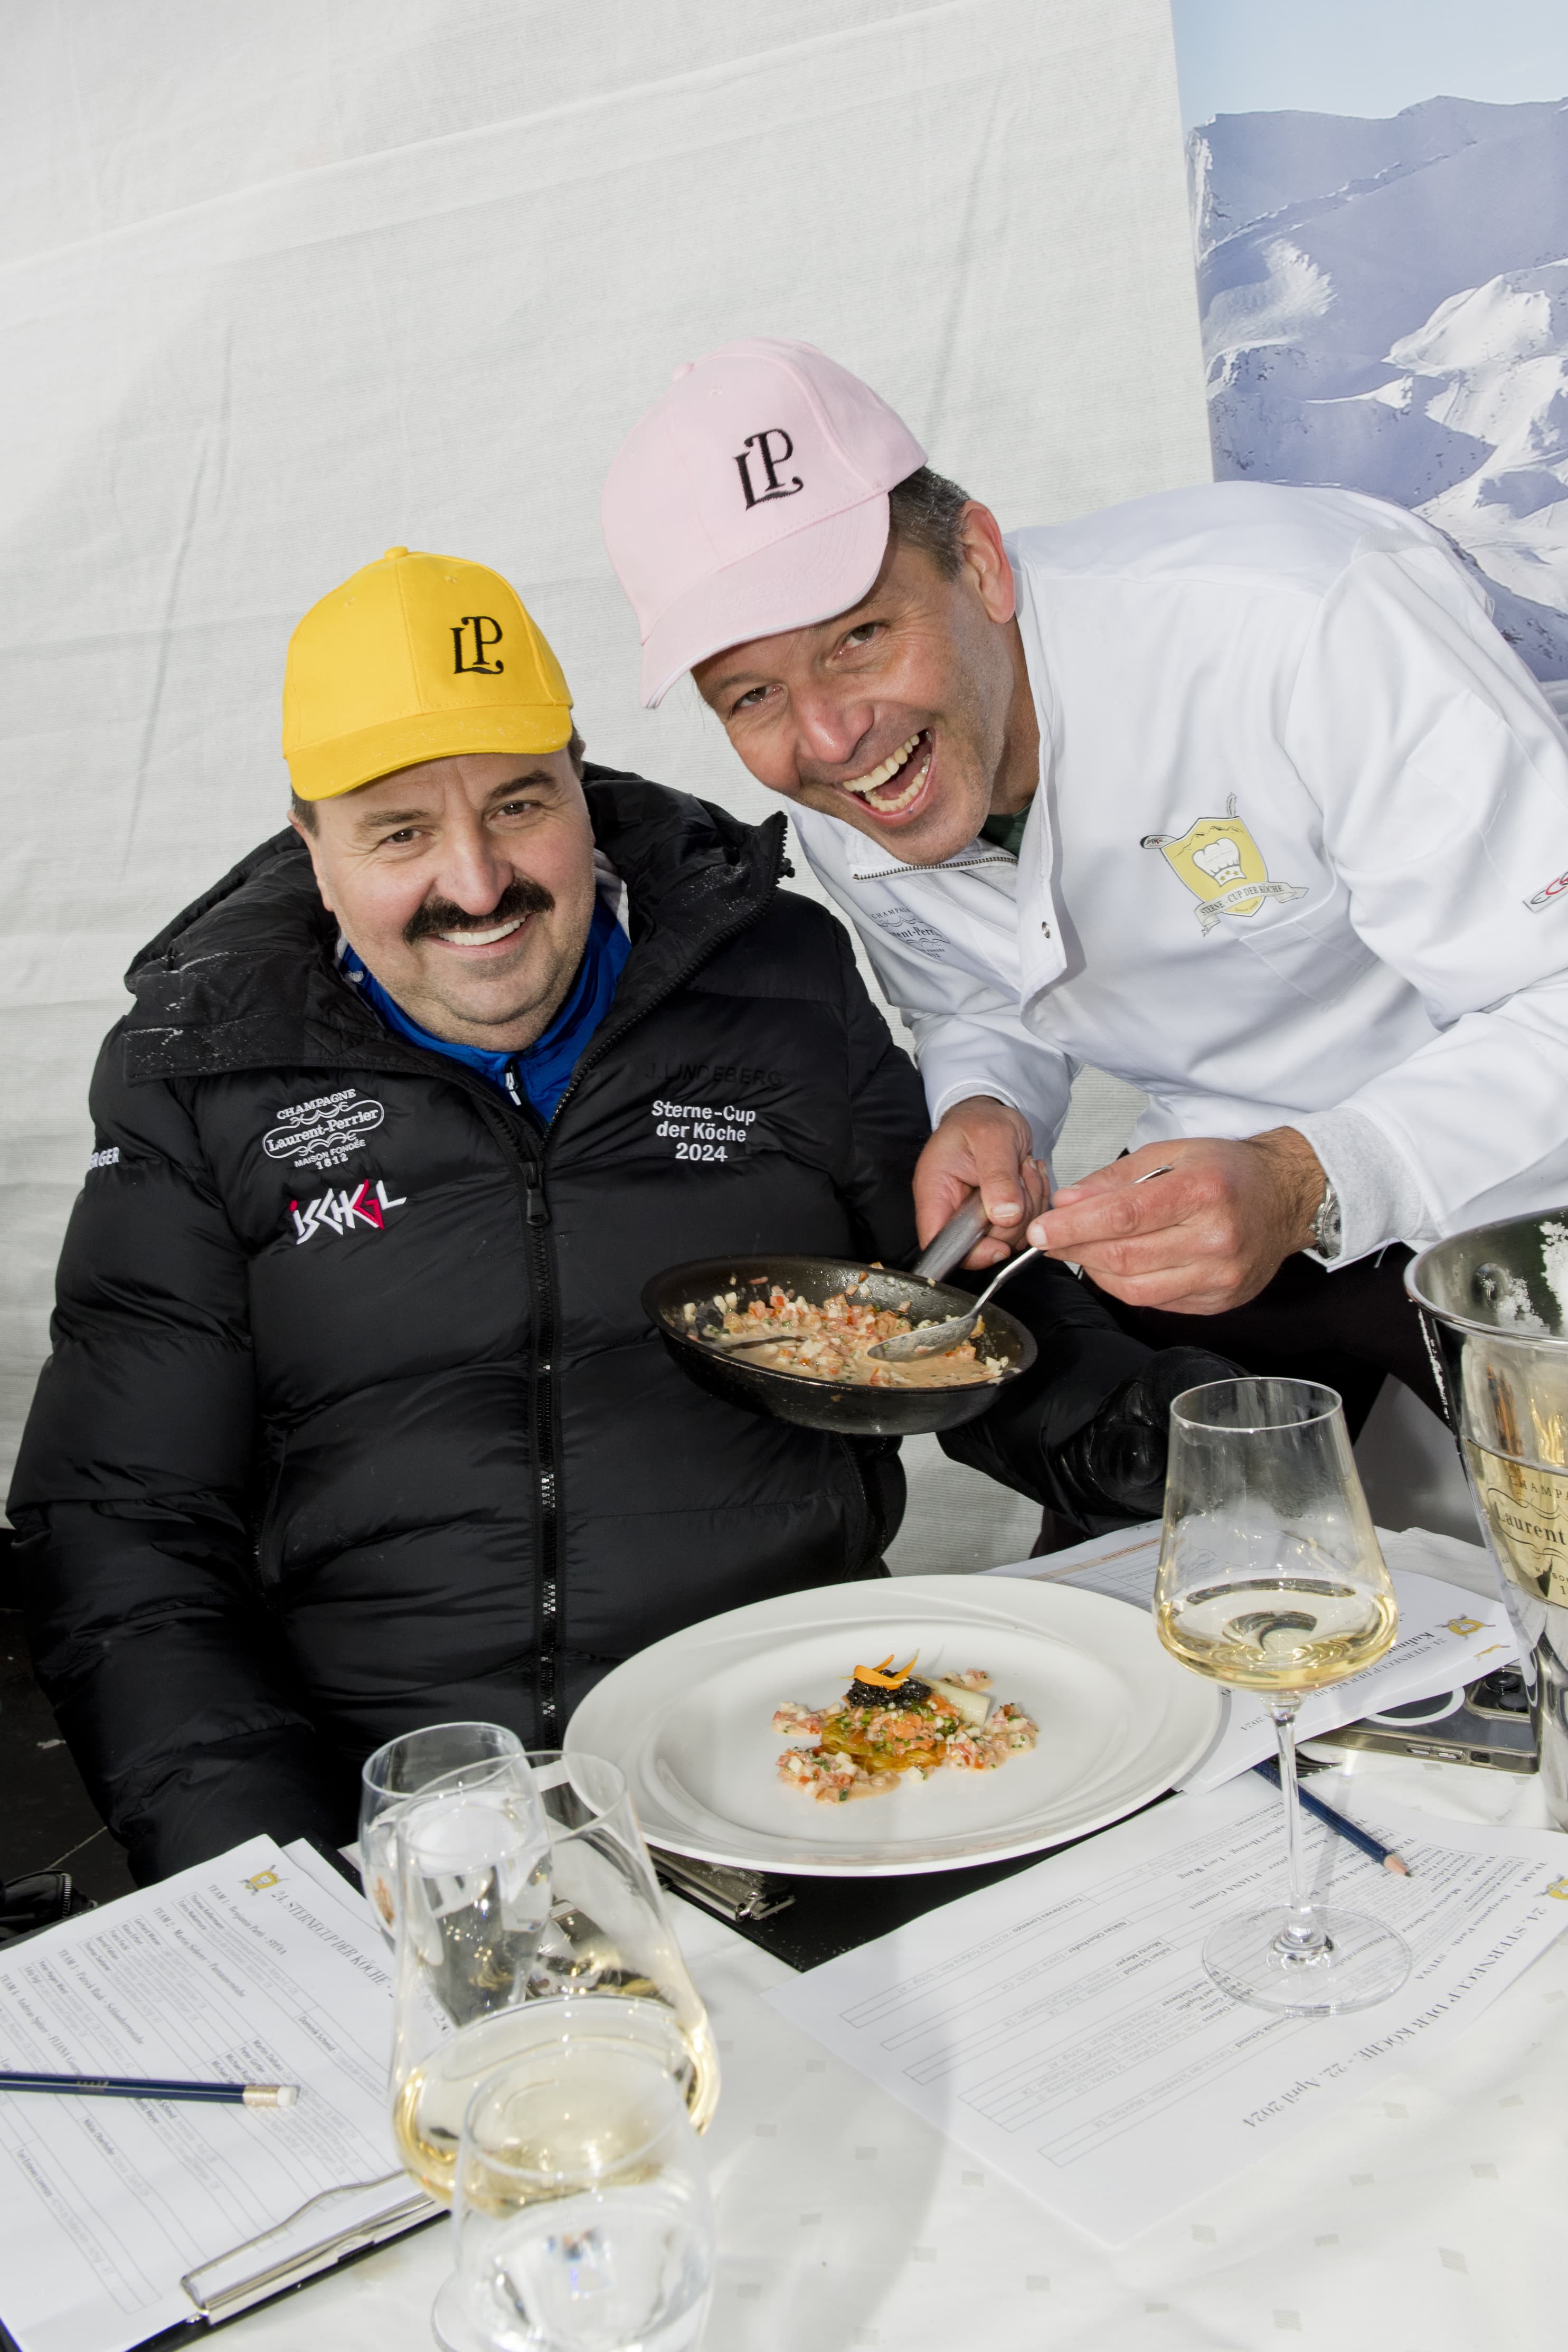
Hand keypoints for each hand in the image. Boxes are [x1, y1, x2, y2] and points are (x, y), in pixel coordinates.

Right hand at [914, 1096, 1050, 1268]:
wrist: (992, 1113)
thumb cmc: (981, 1120)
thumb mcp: (992, 1137)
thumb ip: (998, 1176)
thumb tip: (1004, 1215)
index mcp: (935, 1192)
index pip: (940, 1244)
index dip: (970, 1253)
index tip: (999, 1242)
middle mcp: (952, 1209)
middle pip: (982, 1245)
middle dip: (1012, 1219)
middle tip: (1019, 1179)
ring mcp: (976, 1215)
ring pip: (1009, 1236)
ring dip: (1029, 1206)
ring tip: (1023, 1171)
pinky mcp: (998, 1215)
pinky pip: (1025, 1226)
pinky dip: (1036, 1204)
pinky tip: (1028, 1178)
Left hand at [1025, 1130, 1325, 1313]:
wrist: (1285, 1196)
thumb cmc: (1228, 1172)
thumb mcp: (1171, 1154)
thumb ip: (1114, 1180)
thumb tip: (1067, 1203)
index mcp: (1203, 1192)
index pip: (1124, 1217)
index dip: (1074, 1227)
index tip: (1042, 1229)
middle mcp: (1216, 1238)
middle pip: (1125, 1257)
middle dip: (1076, 1250)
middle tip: (1051, 1239)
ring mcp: (1220, 1276)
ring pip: (1135, 1288)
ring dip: (1097, 1271)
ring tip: (1083, 1250)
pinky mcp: (1219, 1300)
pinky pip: (1156, 1302)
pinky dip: (1126, 1285)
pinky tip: (1120, 1265)